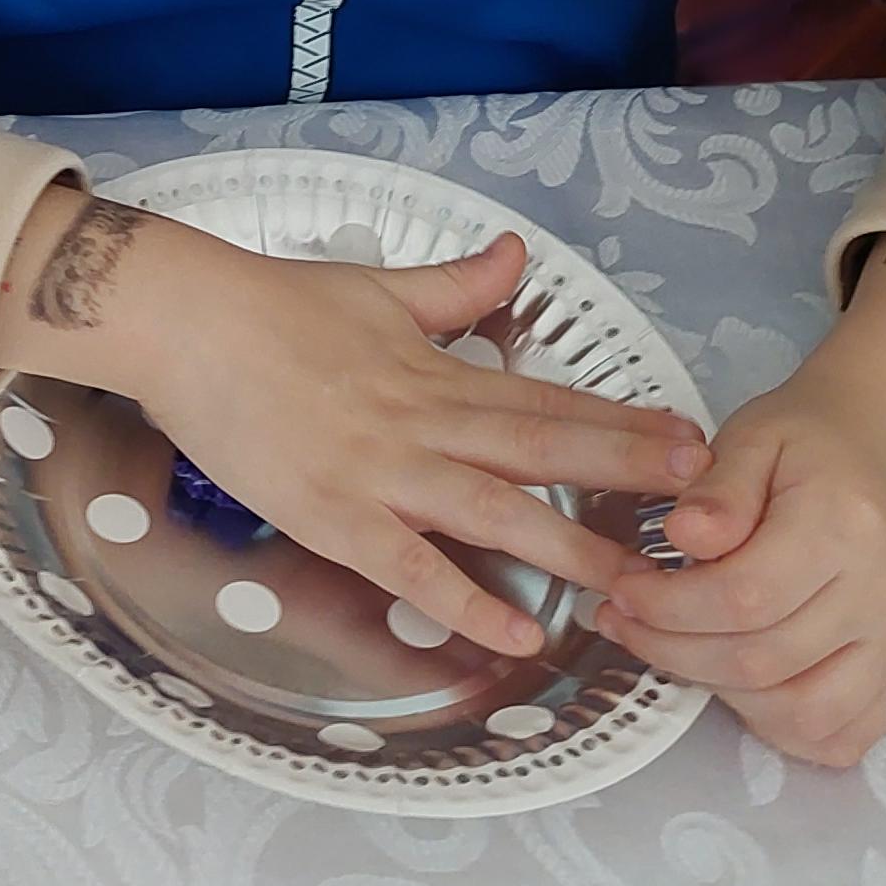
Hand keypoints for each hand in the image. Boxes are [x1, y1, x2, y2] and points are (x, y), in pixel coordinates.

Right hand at [5, 209, 706, 660]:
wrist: (187, 324)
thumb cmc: (275, 305)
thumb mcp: (377, 289)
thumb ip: (453, 286)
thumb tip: (516, 254)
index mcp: (435, 372)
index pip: (545, 400)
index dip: (619, 422)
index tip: (687, 440)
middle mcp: (422, 424)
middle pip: (537, 452)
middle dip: (621, 477)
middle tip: (698, 505)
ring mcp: (380, 473)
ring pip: (491, 513)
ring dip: (565, 547)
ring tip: (632, 583)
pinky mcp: (334, 517)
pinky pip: (411, 567)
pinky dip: (466, 601)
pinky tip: (520, 630)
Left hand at [593, 235, 885, 768]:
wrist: (882, 452)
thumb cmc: (810, 445)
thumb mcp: (753, 436)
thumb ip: (717, 490)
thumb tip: (682, 538)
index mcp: (846, 525)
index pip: (743, 597)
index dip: (667, 605)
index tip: (623, 587)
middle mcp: (884, 595)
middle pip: (763, 662)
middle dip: (674, 650)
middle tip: (626, 619)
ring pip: (801, 715)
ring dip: (722, 695)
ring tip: (676, 649)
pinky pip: (841, 736)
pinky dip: (781, 727)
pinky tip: (738, 684)